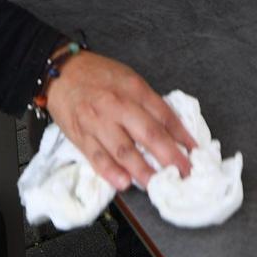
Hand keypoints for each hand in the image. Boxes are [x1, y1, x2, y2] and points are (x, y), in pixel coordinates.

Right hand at [43, 52, 195, 189]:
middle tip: (185, 174)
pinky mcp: (81, 136)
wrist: (61, 71)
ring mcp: (98, 122)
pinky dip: (111, 172)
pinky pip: (97, 157)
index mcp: (134, 90)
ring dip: (143, 171)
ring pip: (124, 150)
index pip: (164, 116)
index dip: (183, 137)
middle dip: (170, 158)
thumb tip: (172, 131)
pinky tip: (124, 183)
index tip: (195, 154)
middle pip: (149, 135)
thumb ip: (149, 104)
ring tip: (158, 185)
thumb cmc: (98, 75)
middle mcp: (118, 105)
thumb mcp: (129, 80)